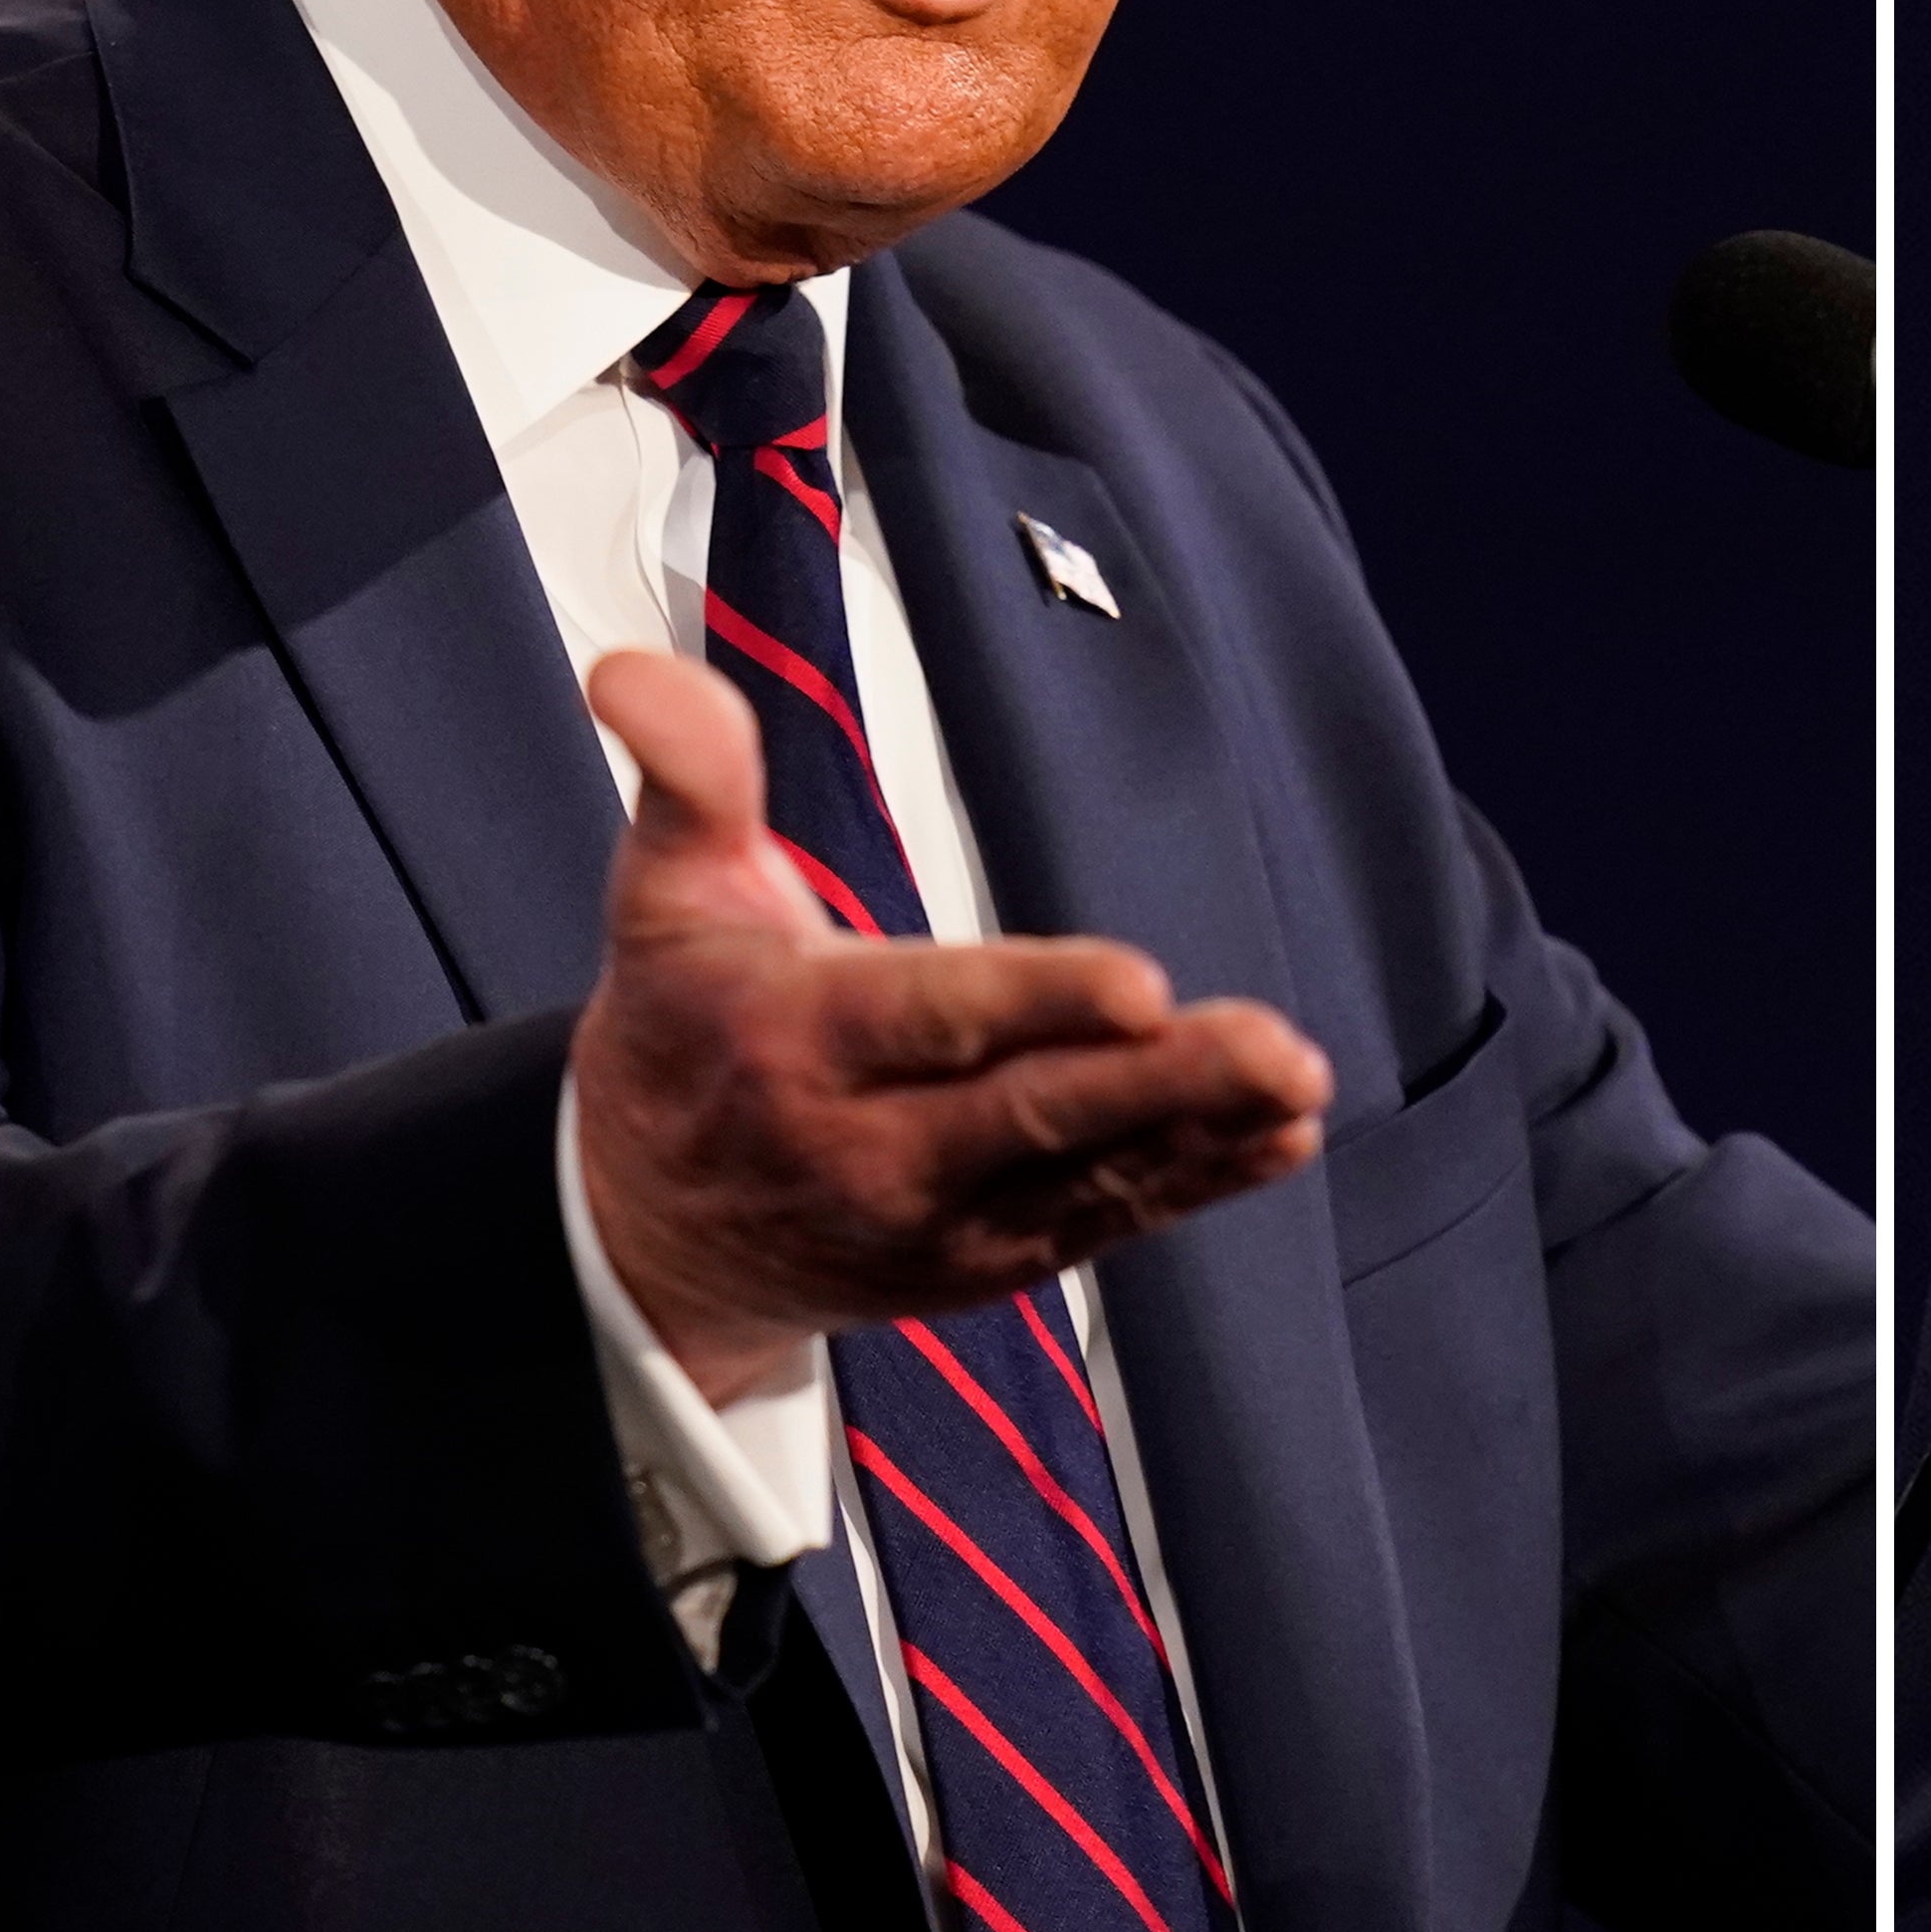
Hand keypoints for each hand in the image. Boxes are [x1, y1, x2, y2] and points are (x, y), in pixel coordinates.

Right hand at [570, 648, 1332, 1401]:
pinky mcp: (984, 1261)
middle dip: (1160, 1082)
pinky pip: (1101, 1222)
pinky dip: (1193, 1185)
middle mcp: (868, 1147)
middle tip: (1271, 1046)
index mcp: (795, 1041)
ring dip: (1202, 1134)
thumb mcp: (663, 892)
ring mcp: (934, 1220)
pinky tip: (1276, 1140)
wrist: (644, 1236)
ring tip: (1295, 1088)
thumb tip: (635, 670)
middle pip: (1031, 1111)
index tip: (1138, 984)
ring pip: (1084, 1176)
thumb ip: (687, 772)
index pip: (931, 1018)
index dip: (1037, 1003)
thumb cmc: (682, 1033)